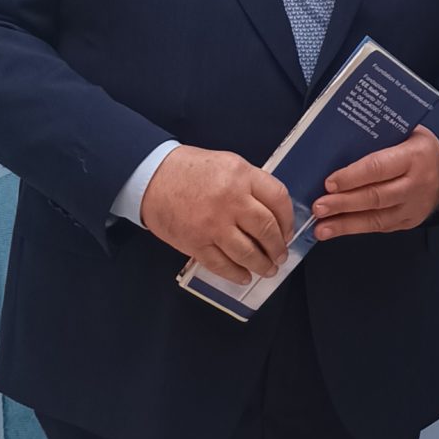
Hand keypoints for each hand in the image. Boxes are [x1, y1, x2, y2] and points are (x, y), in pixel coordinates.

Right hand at [140, 145, 294, 283]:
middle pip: (266, 230)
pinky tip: (244, 276)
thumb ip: (250, 184)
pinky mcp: (196, 243)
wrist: (150, 177)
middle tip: (280, 255)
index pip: (279, 199)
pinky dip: (236, 274)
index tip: (288, 230)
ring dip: (262, 265)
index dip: (288, 219)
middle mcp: (230, 200)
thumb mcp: (227, 163)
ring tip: (267, 269)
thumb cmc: (188, 169)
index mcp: (241, 175)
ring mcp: (213, 224)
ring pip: (248, 253)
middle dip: (278, 247)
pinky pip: (222, 265)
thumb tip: (273, 212)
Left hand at [313, 128, 438, 240]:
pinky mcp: (409, 222)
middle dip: (344, 203)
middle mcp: (415, 184)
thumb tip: (336, 144)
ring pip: (376, 218)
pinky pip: (380, 228)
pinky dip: (355, 229)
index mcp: (414, 156)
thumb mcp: (405, 132)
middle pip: (375, 197)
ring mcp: (413, 207)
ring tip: (321, 228)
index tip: (329, 183)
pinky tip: (335, 229)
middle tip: (318, 207)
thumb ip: (378, 138)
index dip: (352, 177)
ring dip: (345, 224)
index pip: (379, 168)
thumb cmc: (416, 147)